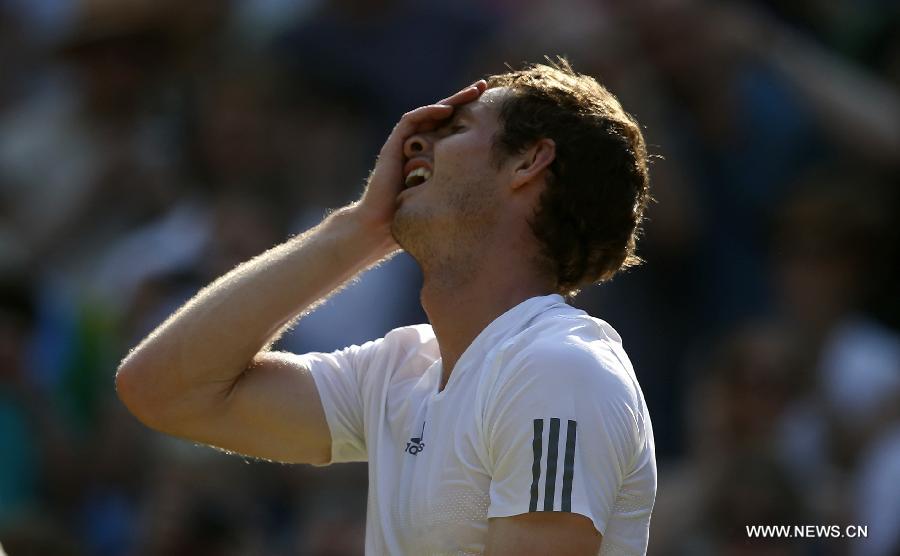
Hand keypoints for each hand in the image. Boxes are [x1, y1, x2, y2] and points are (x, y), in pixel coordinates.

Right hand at [353, 80, 487, 244]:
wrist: (382, 225)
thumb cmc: (413, 216)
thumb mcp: (446, 196)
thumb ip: (461, 186)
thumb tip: (498, 191)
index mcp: (431, 154)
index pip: (451, 127)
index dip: (469, 115)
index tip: (491, 106)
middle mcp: (418, 144)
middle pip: (442, 115)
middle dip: (463, 99)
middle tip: (484, 87)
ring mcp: (404, 143)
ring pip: (428, 113)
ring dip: (450, 100)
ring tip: (471, 92)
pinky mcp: (393, 145)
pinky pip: (411, 120)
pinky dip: (428, 112)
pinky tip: (446, 109)